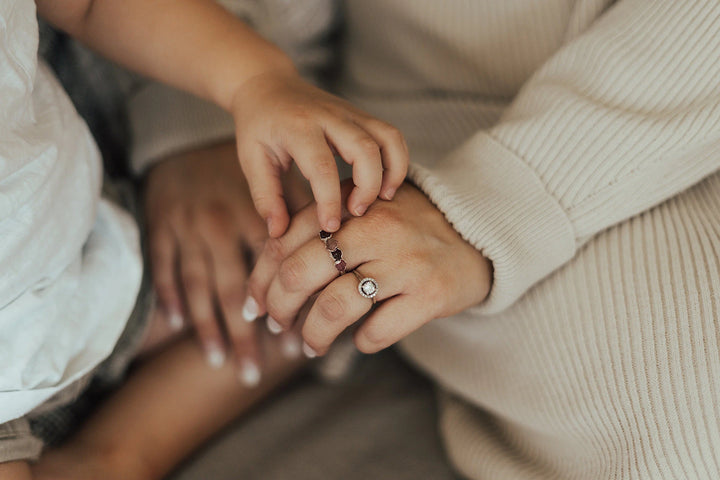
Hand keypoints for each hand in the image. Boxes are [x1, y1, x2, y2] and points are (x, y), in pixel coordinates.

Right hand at [144, 141, 309, 382]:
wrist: (227, 121)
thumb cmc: (267, 160)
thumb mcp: (289, 182)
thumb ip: (306, 220)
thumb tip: (340, 259)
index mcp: (253, 214)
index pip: (268, 274)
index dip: (280, 313)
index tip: (294, 346)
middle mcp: (220, 223)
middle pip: (231, 290)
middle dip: (243, 336)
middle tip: (253, 375)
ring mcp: (188, 225)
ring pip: (198, 285)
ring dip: (208, 327)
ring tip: (220, 362)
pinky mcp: (162, 223)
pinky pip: (163, 266)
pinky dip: (170, 296)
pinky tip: (178, 325)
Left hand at [230, 71, 407, 237]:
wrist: (269, 87)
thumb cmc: (259, 127)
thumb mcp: (252, 160)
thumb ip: (266, 198)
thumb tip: (279, 233)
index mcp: (297, 127)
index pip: (322, 166)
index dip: (329, 201)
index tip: (329, 227)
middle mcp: (329, 116)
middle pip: (365, 149)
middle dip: (367, 187)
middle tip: (357, 213)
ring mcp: (350, 113)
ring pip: (387, 138)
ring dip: (392, 171)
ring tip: (383, 199)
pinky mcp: (363, 115)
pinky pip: (391, 135)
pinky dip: (398, 160)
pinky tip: (387, 184)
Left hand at [246, 182, 492, 354]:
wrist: (479, 235)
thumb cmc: (410, 227)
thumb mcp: (366, 211)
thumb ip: (324, 228)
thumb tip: (269, 268)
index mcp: (353, 205)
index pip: (286, 241)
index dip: (261, 279)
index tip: (254, 304)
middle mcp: (376, 229)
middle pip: (301, 272)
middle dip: (278, 308)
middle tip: (278, 326)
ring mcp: (404, 262)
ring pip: (335, 306)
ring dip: (313, 334)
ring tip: (309, 344)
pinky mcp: (430, 294)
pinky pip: (378, 329)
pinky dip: (363, 342)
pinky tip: (362, 340)